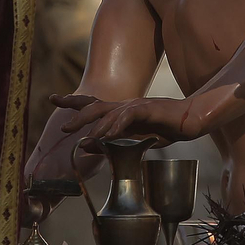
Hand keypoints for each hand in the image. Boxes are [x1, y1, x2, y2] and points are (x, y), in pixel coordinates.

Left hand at [53, 93, 201, 144]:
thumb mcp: (133, 139)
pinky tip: (110, 135)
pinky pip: (130, 115)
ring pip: (111, 113)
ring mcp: (136, 105)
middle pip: (95, 106)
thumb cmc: (164, 128)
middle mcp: (124, 105)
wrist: (190, 120)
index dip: (73, 102)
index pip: (92, 104)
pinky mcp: (149, 109)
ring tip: (87, 138)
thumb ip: (110, 141)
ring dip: (98, 126)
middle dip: (77, 113)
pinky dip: (118, 125)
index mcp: (120, 111)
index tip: (54, 99)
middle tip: (62, 126)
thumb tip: (85, 145)